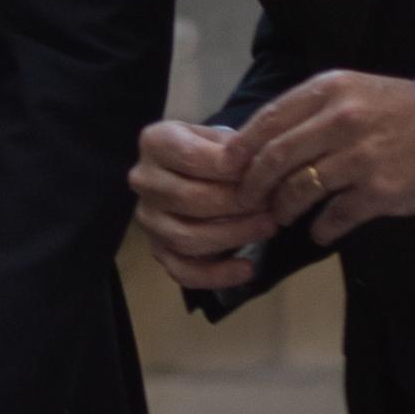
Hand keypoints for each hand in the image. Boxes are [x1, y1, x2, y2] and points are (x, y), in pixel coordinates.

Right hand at [132, 117, 278, 293]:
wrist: (193, 171)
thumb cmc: (213, 152)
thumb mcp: (223, 138)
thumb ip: (238, 148)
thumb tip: (258, 164)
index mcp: (156, 143)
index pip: (191, 158)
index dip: (229, 168)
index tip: (262, 172)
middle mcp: (144, 181)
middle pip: (188, 199)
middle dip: (236, 205)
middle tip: (270, 204)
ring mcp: (148, 219)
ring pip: (185, 238)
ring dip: (232, 236)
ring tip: (267, 228)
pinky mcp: (157, 249)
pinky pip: (182, 271)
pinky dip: (216, 275)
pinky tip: (246, 269)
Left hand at [233, 71, 414, 243]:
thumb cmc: (399, 113)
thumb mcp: (353, 92)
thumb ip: (310, 111)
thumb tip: (259, 142)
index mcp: (330, 90)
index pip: (268, 119)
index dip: (241, 149)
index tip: (228, 168)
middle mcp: (341, 119)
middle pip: (275, 157)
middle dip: (253, 184)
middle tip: (246, 199)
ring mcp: (360, 157)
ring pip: (298, 190)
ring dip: (282, 209)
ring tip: (280, 217)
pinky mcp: (379, 191)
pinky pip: (333, 218)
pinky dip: (320, 230)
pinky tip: (319, 232)